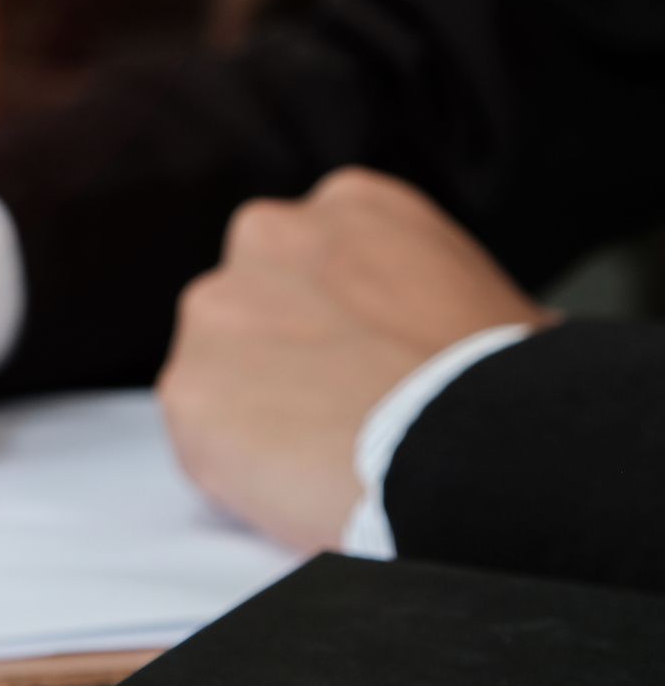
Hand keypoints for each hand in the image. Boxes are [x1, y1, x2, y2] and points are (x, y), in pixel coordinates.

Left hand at [158, 167, 550, 550]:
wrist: (467, 441)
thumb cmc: (499, 381)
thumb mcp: (487, 295)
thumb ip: (430, 295)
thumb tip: (468, 334)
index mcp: (349, 206)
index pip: (307, 264)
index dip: (329, 326)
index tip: (353, 365)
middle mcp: (267, 237)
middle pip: (248, 308)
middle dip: (279, 359)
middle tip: (332, 412)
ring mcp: (217, 310)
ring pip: (216, 370)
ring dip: (252, 410)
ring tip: (320, 452)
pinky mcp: (187, 388)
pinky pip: (200, 436)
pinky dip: (235, 465)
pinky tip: (292, 478)